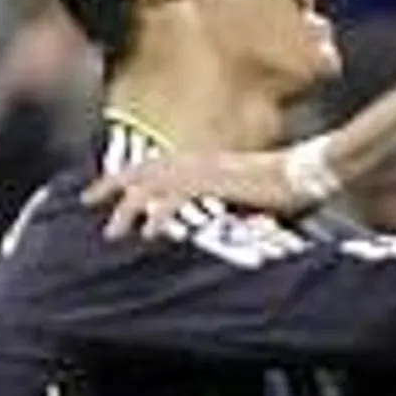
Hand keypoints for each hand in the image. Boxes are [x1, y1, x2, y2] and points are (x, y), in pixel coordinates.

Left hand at [84, 147, 308, 238]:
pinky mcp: (218, 184)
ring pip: (153, 185)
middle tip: (86, 201)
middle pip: (143, 169)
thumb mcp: (248, 194)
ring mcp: (206, 170)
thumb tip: (215, 218)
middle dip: (112, 185)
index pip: (156, 165)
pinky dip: (160, 216)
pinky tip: (149, 234)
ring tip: (112, 232)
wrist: (310, 172)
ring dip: (129, 208)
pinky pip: (179, 199)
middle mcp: (199, 161)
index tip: (107, 189)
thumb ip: (226, 202)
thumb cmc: (288, 184)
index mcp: (204, 162)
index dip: (128, 176)